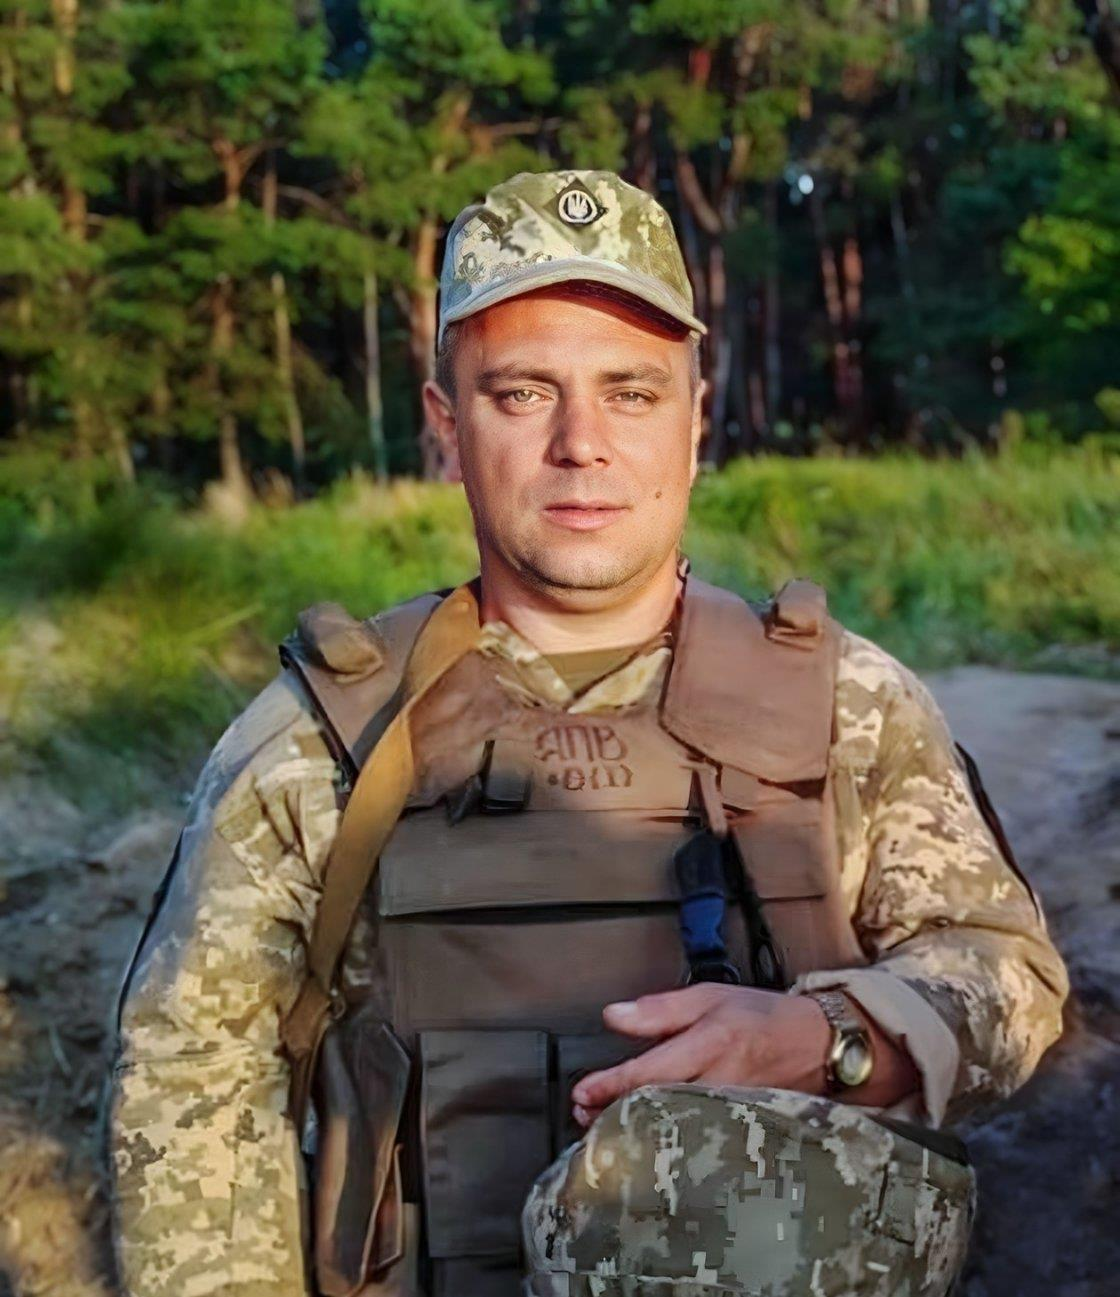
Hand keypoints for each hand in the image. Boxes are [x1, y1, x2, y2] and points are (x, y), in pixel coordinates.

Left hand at [570, 984, 830, 1128]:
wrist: (819, 1045)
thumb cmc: (761, 1016)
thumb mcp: (709, 996)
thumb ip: (658, 1009)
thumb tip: (613, 1015)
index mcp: (710, 1042)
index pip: (649, 1071)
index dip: (610, 1085)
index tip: (581, 1093)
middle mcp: (721, 1081)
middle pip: (657, 1107)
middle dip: (614, 1113)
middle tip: (583, 1116)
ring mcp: (733, 1111)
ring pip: (676, 1127)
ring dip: (637, 1128)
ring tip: (604, 1128)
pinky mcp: (742, 1128)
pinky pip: (698, 1137)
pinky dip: (668, 1138)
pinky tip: (648, 1139)